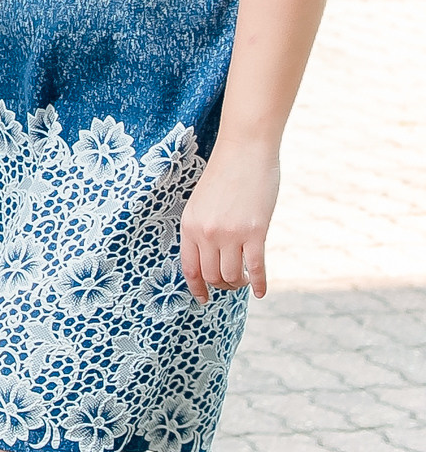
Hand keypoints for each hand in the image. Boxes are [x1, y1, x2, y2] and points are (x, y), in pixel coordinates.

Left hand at [180, 140, 281, 301]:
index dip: (197, 287)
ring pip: (233, 276)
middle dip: (223, 285)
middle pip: (213, 276)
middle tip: (233, 283)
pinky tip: (261, 291)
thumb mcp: (202, 203)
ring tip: (246, 281)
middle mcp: (206, 233)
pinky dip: (260, 284)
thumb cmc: (224, 175)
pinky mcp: (255, 232)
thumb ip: (203, 228)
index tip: (202, 299)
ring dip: (240, 284)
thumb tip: (210, 256)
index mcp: (189, 225)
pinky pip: (256, 268)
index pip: (189, 267)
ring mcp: (231, 234)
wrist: (244, 152)